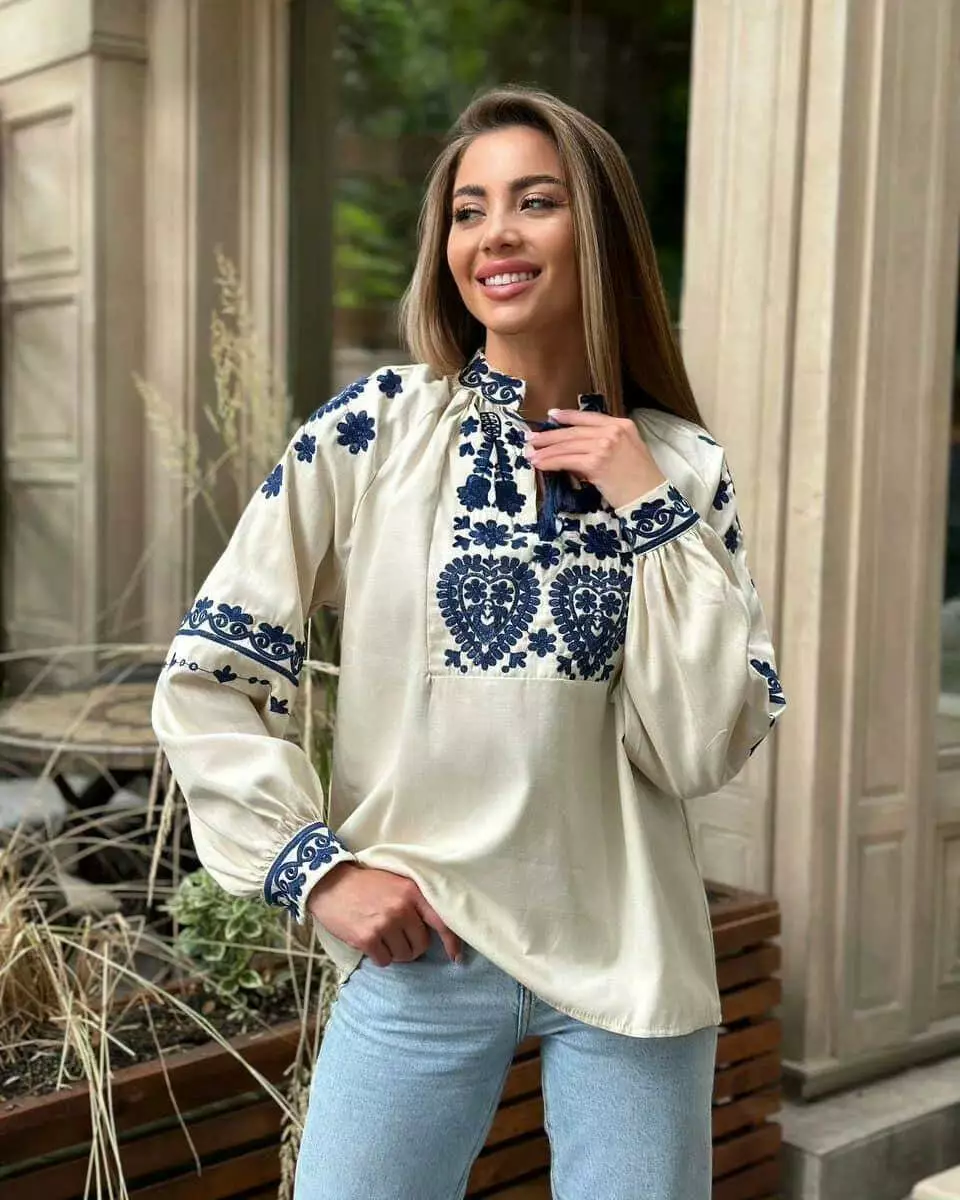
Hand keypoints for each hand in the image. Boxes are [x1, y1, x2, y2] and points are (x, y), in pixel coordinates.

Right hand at [306, 862, 462, 966]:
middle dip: (412, 947)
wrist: (330, 883)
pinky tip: (370, 942)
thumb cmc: (365, 884)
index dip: (451, 941)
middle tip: (398, 938)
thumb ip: (414, 900)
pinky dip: (379, 957)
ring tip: (382, 937)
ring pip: (403, 956)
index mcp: (412, 892)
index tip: (455, 956)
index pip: (441, 921)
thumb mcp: (396, 881)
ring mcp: (385, 924)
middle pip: (421, 944)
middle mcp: (402, 908)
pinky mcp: (368, 938)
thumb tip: (432, 928)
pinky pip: (384, 961)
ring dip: (395, 953)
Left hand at [524, 409, 665, 509]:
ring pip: (567, 445)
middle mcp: (612, 431)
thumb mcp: (627, 451)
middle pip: (573, 431)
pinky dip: (550, 462)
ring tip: (531, 453)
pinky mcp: (595, 462)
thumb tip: (576, 449)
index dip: (568, 416)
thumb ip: (605, 444)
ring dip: (545, 450)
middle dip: (549, 435)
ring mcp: (604, 445)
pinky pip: (566, 460)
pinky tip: (540, 464)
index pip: (589, 417)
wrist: (650, 496)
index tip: (552, 416)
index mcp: (622, 425)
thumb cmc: (640, 479)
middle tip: (531, 438)